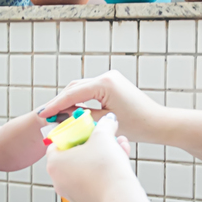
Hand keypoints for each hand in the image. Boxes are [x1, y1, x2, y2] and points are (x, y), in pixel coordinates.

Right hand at [37, 70, 164, 144]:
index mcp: (105, 83)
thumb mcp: (105, 123)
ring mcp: (110, 79)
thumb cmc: (138, 125)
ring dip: (69, 101)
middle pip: (75, 88)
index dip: (56, 104)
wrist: (159, 123)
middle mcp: (107, 76)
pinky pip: (90, 91)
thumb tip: (61, 116)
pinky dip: (80, 100)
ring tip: (55, 114)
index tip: (43, 114)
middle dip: (60, 101)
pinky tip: (70, 111)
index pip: (73, 93)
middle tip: (46, 115)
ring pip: (82, 89)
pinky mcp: (113, 84)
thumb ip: (80, 117)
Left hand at [46, 114, 133, 201]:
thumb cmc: (105, 166)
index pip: (57, 144)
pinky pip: (92, 181)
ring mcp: (71, 193)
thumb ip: (104, 124)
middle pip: (74, 156)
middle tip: (105, 139)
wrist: (119, 196)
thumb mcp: (103, 136)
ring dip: (101, 157)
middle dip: (92, 145)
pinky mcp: (85, 201)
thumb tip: (108, 120)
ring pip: (85, 168)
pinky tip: (120, 164)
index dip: (72, 135)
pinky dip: (103, 172)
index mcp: (54, 163)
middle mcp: (58, 180)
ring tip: (119, 148)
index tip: (85, 131)